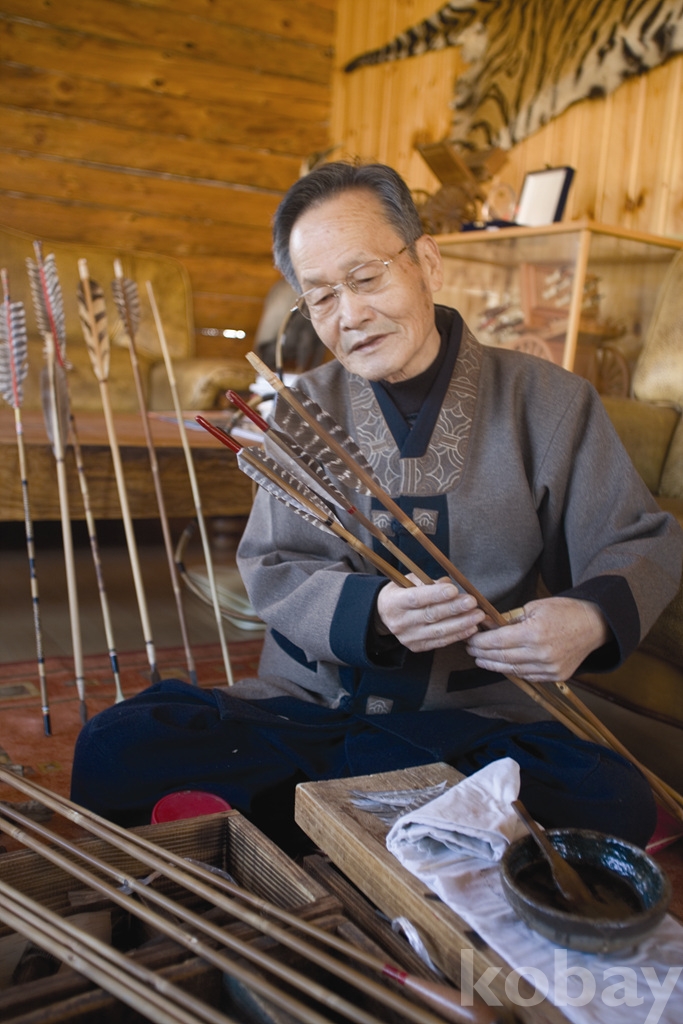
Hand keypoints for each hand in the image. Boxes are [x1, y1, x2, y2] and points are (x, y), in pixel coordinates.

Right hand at [376, 575, 485, 651]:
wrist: (384, 615)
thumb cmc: (401, 593)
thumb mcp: (408, 581)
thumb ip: (428, 582)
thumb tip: (448, 584)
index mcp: (394, 602)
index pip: (416, 598)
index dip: (435, 595)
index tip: (454, 590)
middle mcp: (400, 622)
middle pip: (430, 615)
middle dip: (454, 609)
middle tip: (472, 602)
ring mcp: (409, 637)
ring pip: (438, 631)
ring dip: (461, 624)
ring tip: (477, 616)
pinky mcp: (417, 646)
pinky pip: (440, 642)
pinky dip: (457, 635)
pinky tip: (471, 628)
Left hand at [465, 597, 610, 682]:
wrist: (594, 625)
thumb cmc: (564, 611)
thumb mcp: (534, 607)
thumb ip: (508, 619)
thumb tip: (485, 623)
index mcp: (534, 633)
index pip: (498, 641)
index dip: (480, 642)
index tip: (470, 639)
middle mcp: (541, 654)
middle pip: (502, 658)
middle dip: (482, 653)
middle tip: (470, 649)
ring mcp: (549, 668)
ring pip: (513, 670)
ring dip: (494, 665)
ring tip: (481, 659)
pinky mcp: (556, 676)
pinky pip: (528, 676)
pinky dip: (512, 671)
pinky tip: (502, 665)